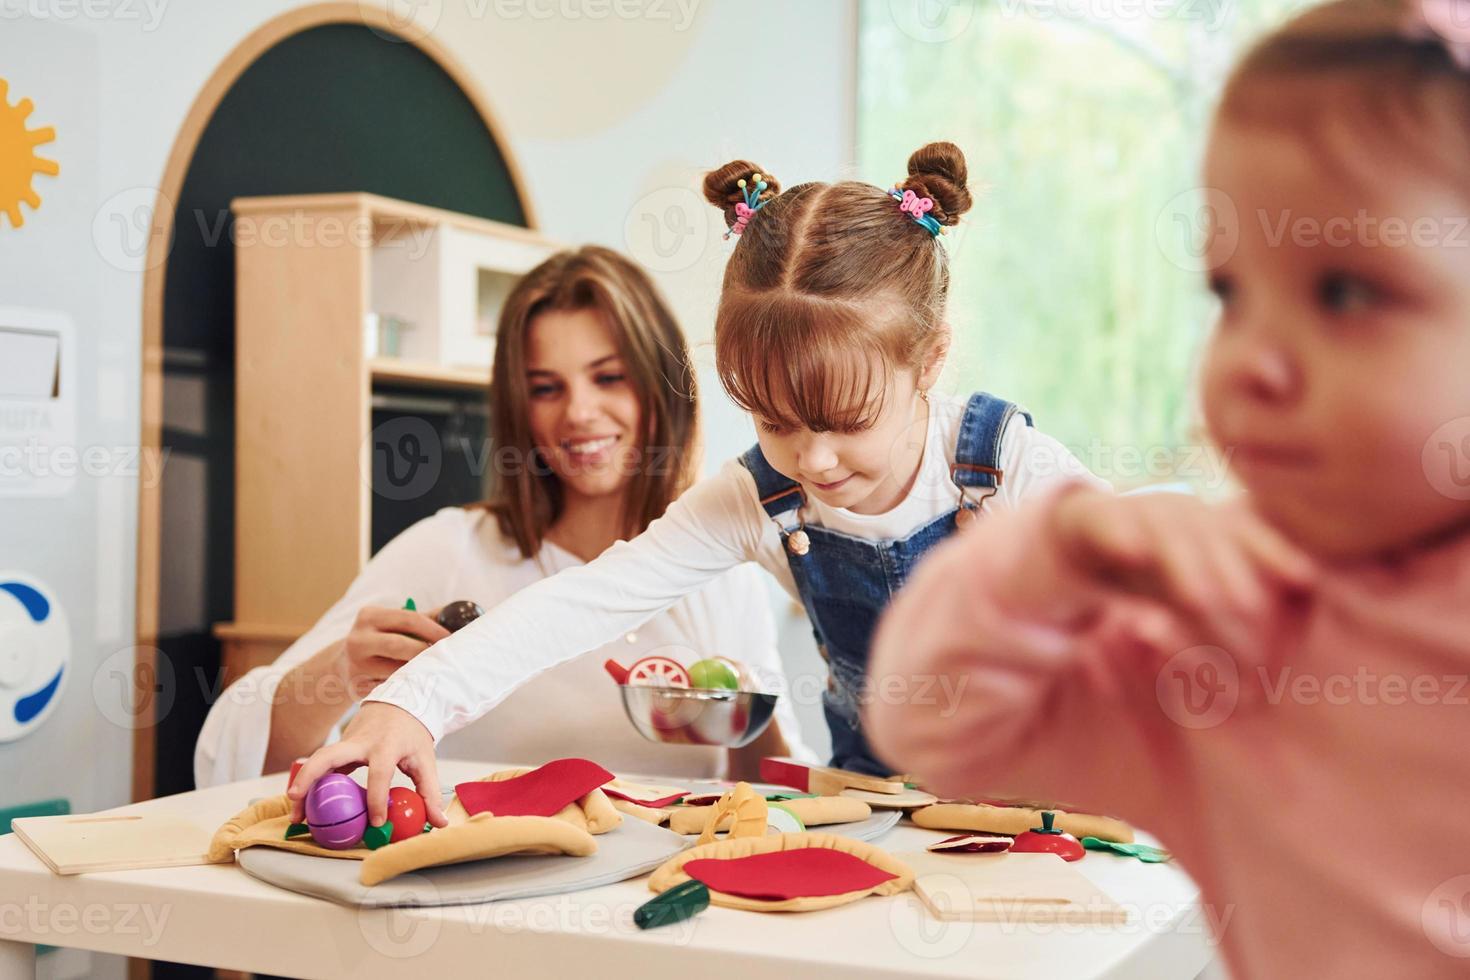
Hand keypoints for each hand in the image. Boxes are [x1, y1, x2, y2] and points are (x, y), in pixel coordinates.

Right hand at [286, 701, 449, 827]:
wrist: (401, 703)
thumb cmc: (412, 734)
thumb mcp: (426, 760)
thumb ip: (430, 792)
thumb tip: (438, 823)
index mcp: (386, 744)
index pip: (379, 772)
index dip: (377, 798)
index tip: (376, 822)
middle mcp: (361, 741)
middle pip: (329, 755)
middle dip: (311, 776)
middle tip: (297, 801)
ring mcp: (346, 742)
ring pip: (318, 759)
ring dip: (303, 784)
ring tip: (296, 815)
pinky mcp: (340, 747)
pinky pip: (322, 764)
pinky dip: (310, 783)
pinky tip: (304, 806)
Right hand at [337, 606, 450, 698]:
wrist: (342, 666)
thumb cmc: (380, 641)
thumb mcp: (392, 624)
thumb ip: (422, 618)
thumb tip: (455, 613)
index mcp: (368, 616)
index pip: (408, 619)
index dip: (433, 629)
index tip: (452, 638)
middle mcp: (357, 639)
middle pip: (399, 645)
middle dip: (425, 652)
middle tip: (444, 658)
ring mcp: (354, 665)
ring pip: (394, 671)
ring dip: (417, 673)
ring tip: (433, 672)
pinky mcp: (356, 687)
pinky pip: (389, 688)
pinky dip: (405, 688)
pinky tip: (416, 687)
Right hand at [1050, 488, 1315, 658]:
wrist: (1087, 526)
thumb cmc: (1156, 565)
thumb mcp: (1193, 588)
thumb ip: (1223, 617)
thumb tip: (1262, 685)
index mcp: (1211, 523)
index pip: (1249, 534)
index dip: (1276, 553)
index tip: (1306, 579)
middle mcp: (1180, 510)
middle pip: (1211, 535)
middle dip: (1232, 569)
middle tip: (1251, 608)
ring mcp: (1137, 508)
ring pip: (1165, 531)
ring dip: (1185, 562)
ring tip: (1200, 599)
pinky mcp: (1095, 514)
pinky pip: (1108, 520)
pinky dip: (1121, 534)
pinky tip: (1131, 552)